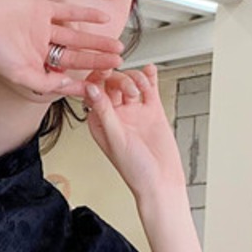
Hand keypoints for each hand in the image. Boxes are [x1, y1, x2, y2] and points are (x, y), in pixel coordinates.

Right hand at [0, 0, 123, 101]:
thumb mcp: (21, 74)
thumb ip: (46, 83)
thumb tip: (68, 86)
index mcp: (33, 65)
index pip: (63, 75)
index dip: (82, 80)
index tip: (99, 85)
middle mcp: (39, 47)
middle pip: (74, 55)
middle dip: (96, 61)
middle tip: (116, 64)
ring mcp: (42, 28)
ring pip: (76, 36)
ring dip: (96, 41)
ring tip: (116, 46)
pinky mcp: (42, 9)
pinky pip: (68, 12)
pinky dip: (86, 15)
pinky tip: (102, 18)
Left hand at [79, 64, 186, 201]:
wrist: (161, 181)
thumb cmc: (135, 169)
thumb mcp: (115, 139)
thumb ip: (104, 112)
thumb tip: (90, 89)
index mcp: (99, 122)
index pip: (93, 92)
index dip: (97, 78)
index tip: (103, 70)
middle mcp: (115, 115)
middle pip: (113, 83)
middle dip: (120, 80)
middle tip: (129, 88)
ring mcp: (134, 111)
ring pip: (131, 82)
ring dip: (135, 79)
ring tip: (141, 90)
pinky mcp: (153, 110)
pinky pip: (150, 88)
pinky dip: (150, 77)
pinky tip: (150, 70)